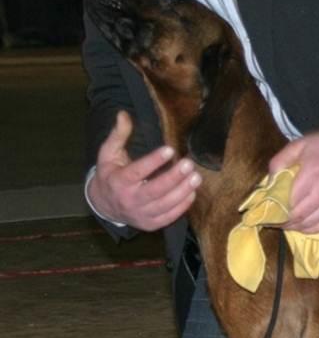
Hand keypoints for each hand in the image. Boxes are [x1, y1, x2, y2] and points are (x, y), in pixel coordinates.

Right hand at [87, 110, 200, 230]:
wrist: (104, 205)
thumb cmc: (110, 175)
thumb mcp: (108, 153)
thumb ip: (118, 135)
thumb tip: (123, 114)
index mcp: (118, 181)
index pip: (137, 171)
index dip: (154, 161)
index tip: (170, 149)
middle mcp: (129, 200)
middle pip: (155, 190)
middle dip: (174, 177)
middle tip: (189, 164)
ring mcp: (140, 214)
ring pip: (165, 205)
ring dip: (183, 191)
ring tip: (196, 177)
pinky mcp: (150, 224)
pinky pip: (169, 217)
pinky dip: (182, 206)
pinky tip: (192, 192)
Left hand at [268, 126, 318, 232]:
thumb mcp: (299, 145)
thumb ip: (279, 162)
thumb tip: (267, 185)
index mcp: (313, 172)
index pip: (289, 201)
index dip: (276, 211)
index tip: (268, 212)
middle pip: (299, 216)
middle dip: (284, 221)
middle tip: (276, 220)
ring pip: (311, 224)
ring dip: (296, 227)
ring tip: (288, 223)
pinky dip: (312, 229)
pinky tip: (304, 225)